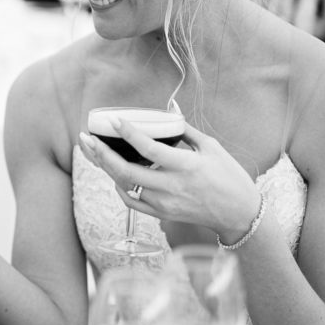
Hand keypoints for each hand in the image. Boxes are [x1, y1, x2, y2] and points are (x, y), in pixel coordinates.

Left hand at [79, 120, 260, 239]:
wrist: (238, 214)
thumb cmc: (228, 177)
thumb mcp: (211, 147)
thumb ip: (185, 130)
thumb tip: (168, 109)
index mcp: (186, 166)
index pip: (150, 149)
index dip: (130, 134)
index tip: (115, 120)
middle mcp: (172, 186)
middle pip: (126, 171)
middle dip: (102, 154)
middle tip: (86, 139)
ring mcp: (164, 203)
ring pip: (125, 185)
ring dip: (106, 168)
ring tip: (93, 151)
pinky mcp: (161, 214)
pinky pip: (131, 201)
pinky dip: (119, 187)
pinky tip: (114, 173)